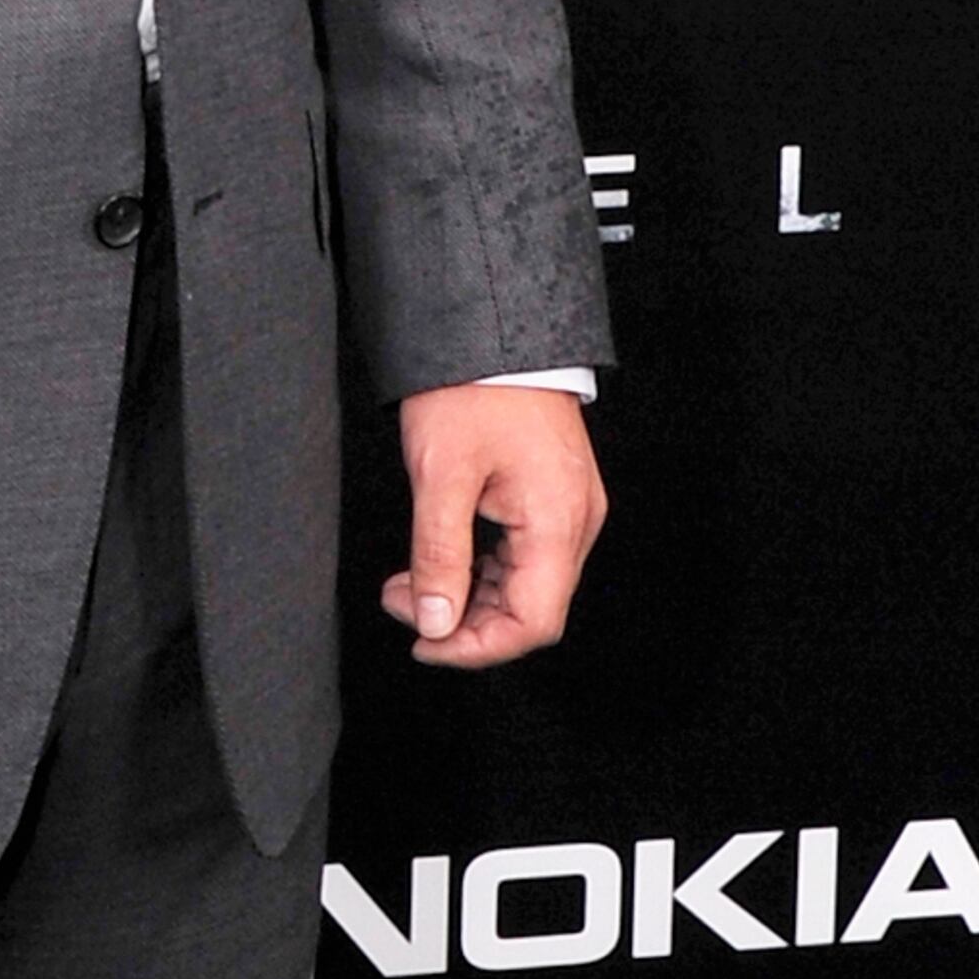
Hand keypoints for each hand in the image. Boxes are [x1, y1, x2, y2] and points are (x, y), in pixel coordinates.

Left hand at [386, 385, 604, 670]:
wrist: (493, 331)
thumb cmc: (472, 391)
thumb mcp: (442, 477)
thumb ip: (439, 555)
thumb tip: (436, 622)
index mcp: (559, 522)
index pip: (533, 622)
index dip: (478, 647)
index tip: (425, 644)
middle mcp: (576, 522)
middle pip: (530, 610)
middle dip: (463, 621)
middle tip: (403, 602)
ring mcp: (568, 510)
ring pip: (523, 587)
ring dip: (466, 596)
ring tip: (408, 582)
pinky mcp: (552, 499)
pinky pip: (521, 557)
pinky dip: (478, 570)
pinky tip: (437, 560)